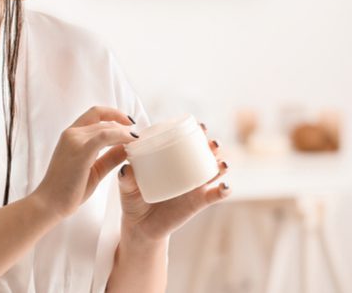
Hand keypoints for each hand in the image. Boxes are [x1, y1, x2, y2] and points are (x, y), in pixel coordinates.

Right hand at [32, 106, 136, 218]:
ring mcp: (75, 141)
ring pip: (106, 126)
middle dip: (124, 124)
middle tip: (138, 136)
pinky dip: (120, 136)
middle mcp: (71, 133)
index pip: (95, 114)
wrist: (49, 203)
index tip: (129, 123)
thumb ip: (109, 157)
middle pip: (103, 120)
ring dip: (124, 131)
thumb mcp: (94, 170)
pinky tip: (131, 142)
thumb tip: (128, 148)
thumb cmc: (68, 189)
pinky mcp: (81, 151)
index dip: (114, 114)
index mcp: (71, 135)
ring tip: (137, 140)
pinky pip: (105, 136)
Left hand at [117, 122, 230, 244]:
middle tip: (212, 142)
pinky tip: (225, 186)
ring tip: (221, 162)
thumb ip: (126, 178)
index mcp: (170, 161)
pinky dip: (224, 190)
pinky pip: (215, 196)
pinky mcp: (198, 202)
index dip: (194, 132)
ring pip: (213, 171)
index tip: (199, 125)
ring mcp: (193, 186)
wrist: (140, 226)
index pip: (184, 142)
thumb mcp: (127, 187)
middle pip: (204, 153)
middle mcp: (185, 171)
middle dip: (212, 145)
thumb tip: (127, 168)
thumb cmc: (134, 200)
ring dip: (221, 164)